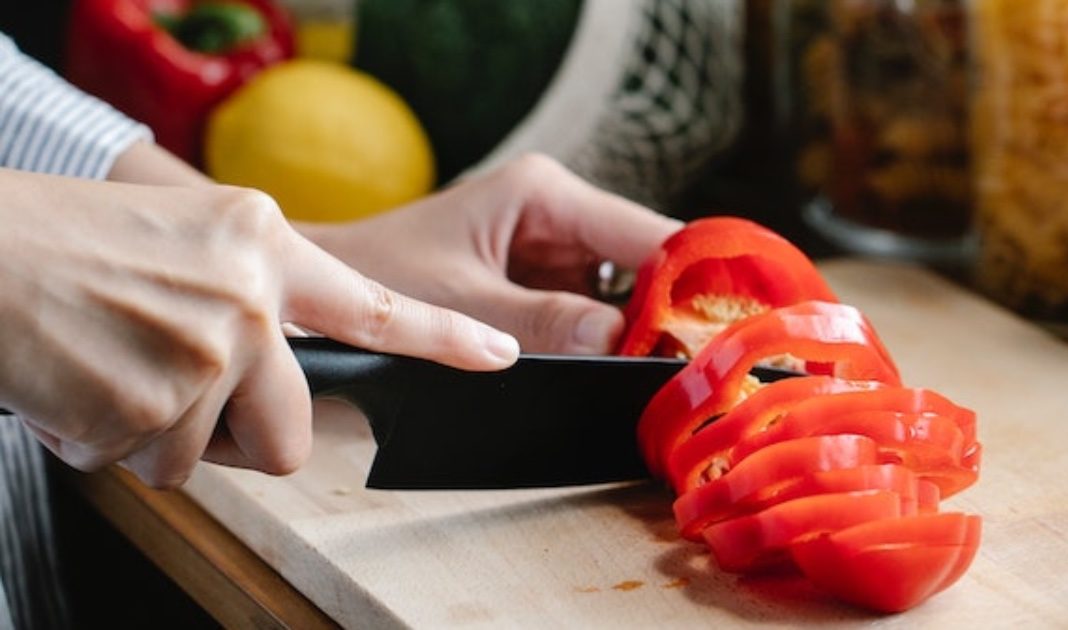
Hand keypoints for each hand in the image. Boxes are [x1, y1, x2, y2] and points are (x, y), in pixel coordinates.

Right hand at [0, 168, 517, 487]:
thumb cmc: (64, 244)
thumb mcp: (184, 239)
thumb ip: (251, 295)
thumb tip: (276, 369)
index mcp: (264, 244)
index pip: (375, 305)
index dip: (444, 338)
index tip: (498, 355)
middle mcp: (251, 296)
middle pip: (295, 429)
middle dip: (242, 435)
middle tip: (180, 397)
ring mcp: (210, 351)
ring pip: (212, 456)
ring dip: (159, 434)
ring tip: (110, 370)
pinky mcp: (159, 403)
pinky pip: (154, 467)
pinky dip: (112, 443)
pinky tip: (82, 387)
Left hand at [299, 154, 682, 353]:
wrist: (321, 288)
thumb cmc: (375, 276)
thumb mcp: (460, 303)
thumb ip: (540, 323)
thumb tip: (620, 342)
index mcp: (542, 195)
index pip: (645, 233)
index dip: (691, 280)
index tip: (722, 331)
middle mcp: (558, 214)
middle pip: (647, 264)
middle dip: (672, 313)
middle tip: (700, 368)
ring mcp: (555, 249)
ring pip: (629, 292)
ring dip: (646, 332)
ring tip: (670, 376)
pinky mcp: (544, 283)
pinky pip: (597, 312)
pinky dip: (613, 343)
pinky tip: (631, 372)